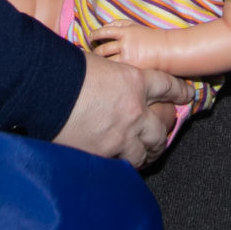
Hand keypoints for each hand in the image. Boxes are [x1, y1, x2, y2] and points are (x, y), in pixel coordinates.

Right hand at [52, 49, 186, 167]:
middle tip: (161, 138)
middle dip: (162, 135)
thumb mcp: (98, 64)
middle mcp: (134, 110)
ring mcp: (121, 135)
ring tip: (143, 157)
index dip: (179, 92)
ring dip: (145, 154)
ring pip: (145, 152)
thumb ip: (111, 76)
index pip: (167, 87)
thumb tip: (108, 82)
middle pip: (160, 129)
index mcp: (134, 81)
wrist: (44, 89)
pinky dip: (123, 165)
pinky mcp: (104, 153)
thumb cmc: (66, 70)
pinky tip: (122, 165)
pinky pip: (122, 164)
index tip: (187, 96)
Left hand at [87, 22, 158, 67]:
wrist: (166, 50)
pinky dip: (109, 69)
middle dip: (95, 53)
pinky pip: (115, 69)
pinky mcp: (131, 67)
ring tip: (97, 64)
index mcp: (126, 31)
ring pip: (107, 61)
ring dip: (100, 63)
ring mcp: (128, 57)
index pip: (104, 32)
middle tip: (90, 55)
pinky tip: (106, 70)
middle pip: (102, 49)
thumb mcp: (135, 26)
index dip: (94, 35)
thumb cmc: (150, 38)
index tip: (90, 37)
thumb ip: (119, 23)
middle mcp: (125, 43)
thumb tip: (103, 26)